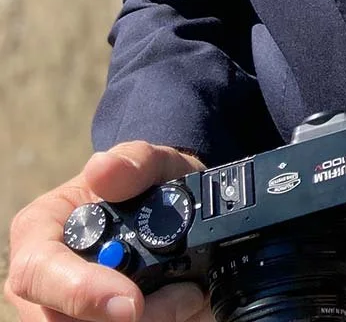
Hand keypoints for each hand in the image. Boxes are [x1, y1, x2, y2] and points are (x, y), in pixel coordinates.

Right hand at [5, 143, 208, 321]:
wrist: (179, 213)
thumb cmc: (150, 185)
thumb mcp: (154, 162)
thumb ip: (134, 160)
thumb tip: (102, 169)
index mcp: (41, 231)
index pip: (36, 272)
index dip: (79, 292)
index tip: (132, 303)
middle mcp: (45, 282)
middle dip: (131, 317)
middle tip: (183, 295)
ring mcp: (64, 312)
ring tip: (187, 293)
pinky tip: (180, 306)